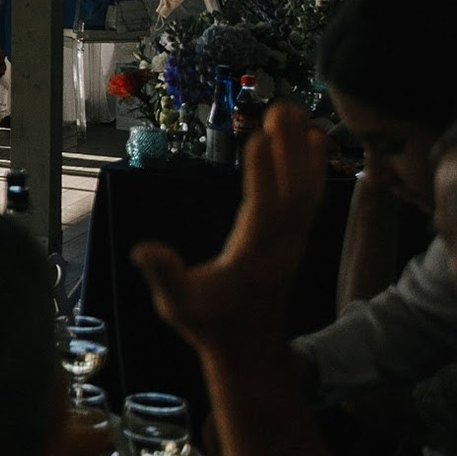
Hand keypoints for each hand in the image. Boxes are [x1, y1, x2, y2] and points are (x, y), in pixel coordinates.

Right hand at [135, 102, 327, 358]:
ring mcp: (293, 241)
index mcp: (254, 257)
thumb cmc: (210, 324)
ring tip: (294, 111)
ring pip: (304, 190)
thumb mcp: (179, 306)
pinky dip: (311, 166)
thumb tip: (143, 250)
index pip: (262, 211)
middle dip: (288, 149)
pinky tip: (312, 139)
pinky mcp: (295, 237)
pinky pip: (308, 197)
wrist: (250, 346)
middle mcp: (281, 245)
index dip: (262, 176)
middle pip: (291, 191)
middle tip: (282, 108)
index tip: (259, 138)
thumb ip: (165, 276)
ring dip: (301, 150)